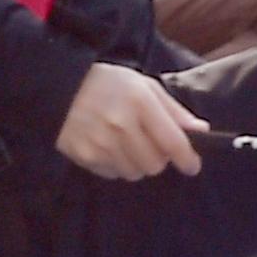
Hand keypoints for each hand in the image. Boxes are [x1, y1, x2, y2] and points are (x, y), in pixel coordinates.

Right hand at [57, 62, 208, 181]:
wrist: (55, 86)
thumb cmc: (105, 83)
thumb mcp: (142, 85)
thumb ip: (173, 109)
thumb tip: (201, 131)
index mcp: (140, 102)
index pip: (173, 142)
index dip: (188, 159)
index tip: (192, 166)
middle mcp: (121, 124)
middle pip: (155, 164)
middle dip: (158, 159)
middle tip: (149, 146)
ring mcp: (101, 142)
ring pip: (134, 172)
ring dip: (136, 163)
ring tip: (125, 145)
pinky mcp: (84, 155)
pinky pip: (113, 173)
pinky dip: (115, 165)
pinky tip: (107, 147)